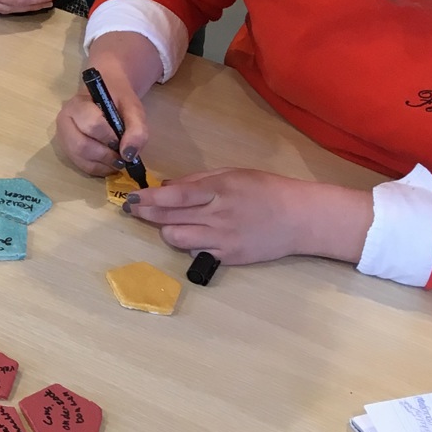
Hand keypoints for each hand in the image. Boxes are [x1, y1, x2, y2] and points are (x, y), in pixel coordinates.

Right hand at [54, 67, 149, 177]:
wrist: (106, 97)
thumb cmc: (118, 101)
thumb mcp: (133, 108)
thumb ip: (136, 129)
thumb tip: (129, 154)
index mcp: (78, 105)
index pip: (91, 125)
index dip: (109, 137)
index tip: (122, 140)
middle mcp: (64, 121)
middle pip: (81, 145)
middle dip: (106, 155)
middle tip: (122, 156)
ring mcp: (64, 138)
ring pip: (81, 158)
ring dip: (103, 163)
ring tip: (118, 160)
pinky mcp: (68, 151)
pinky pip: (82, 166)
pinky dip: (100, 169)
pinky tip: (110, 163)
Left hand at [125, 169, 370, 265]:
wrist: (300, 218)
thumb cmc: (266, 190)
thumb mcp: (232, 174)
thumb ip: (198, 180)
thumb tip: (167, 186)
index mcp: (219, 190)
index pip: (174, 196)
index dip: (149, 198)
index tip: (131, 198)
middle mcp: (218, 216)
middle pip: (169, 218)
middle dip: (146, 214)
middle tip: (134, 209)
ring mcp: (222, 240)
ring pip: (176, 239)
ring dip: (166, 230)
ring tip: (168, 222)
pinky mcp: (228, 258)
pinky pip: (195, 253)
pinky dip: (189, 244)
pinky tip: (194, 235)